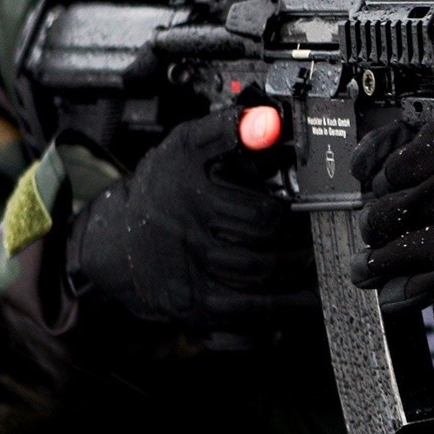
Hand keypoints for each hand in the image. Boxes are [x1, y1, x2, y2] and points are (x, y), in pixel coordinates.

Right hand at [67, 107, 317, 333]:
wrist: (116, 239)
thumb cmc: (162, 187)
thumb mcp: (186, 146)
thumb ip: (228, 129)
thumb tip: (271, 119)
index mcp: (193, 194)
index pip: (259, 214)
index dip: (289, 214)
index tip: (308, 208)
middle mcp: (190, 238)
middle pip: (261, 251)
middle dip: (298, 246)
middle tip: (318, 237)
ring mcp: (190, 277)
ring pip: (257, 283)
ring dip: (295, 276)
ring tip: (315, 263)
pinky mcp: (194, 307)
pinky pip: (245, 314)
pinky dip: (281, 310)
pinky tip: (304, 300)